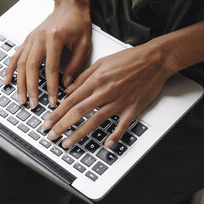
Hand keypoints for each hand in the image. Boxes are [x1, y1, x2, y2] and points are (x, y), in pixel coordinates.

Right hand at [3, 2, 91, 107]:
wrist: (69, 5)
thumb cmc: (78, 22)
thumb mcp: (84, 44)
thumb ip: (75, 65)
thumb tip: (67, 85)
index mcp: (55, 38)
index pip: (51, 68)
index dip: (51, 87)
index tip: (52, 100)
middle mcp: (39, 38)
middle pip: (31, 67)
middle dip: (31, 88)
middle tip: (33, 104)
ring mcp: (31, 39)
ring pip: (20, 63)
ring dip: (19, 83)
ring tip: (21, 98)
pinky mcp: (27, 40)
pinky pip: (15, 56)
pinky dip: (10, 70)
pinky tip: (7, 81)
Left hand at [42, 43, 172, 148]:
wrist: (155, 59)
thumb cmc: (130, 59)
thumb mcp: (101, 62)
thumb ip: (83, 77)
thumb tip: (68, 90)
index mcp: (96, 80)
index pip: (71, 100)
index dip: (57, 113)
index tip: (47, 122)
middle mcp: (105, 91)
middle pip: (79, 112)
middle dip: (62, 126)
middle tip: (51, 136)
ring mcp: (119, 101)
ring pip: (95, 120)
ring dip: (79, 133)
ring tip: (68, 143)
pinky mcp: (133, 108)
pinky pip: (122, 125)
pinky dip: (115, 135)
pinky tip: (107, 144)